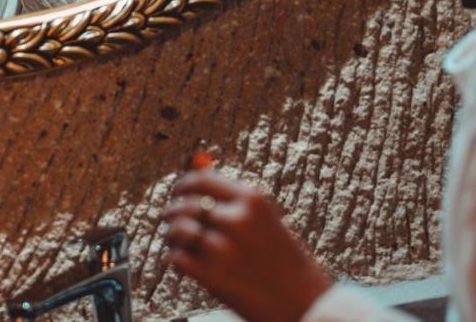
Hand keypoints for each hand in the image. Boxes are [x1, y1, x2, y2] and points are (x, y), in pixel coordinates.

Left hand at [163, 170, 333, 321]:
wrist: (306, 303)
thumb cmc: (286, 261)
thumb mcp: (267, 220)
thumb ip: (233, 199)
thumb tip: (199, 172)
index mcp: (252, 199)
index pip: (201, 180)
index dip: (183, 184)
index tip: (177, 192)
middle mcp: (236, 220)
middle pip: (185, 204)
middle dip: (172, 211)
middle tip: (170, 218)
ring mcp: (224, 249)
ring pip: (178, 230)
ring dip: (172, 235)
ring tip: (175, 241)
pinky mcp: (214, 277)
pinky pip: (178, 259)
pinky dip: (176, 259)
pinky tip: (184, 262)